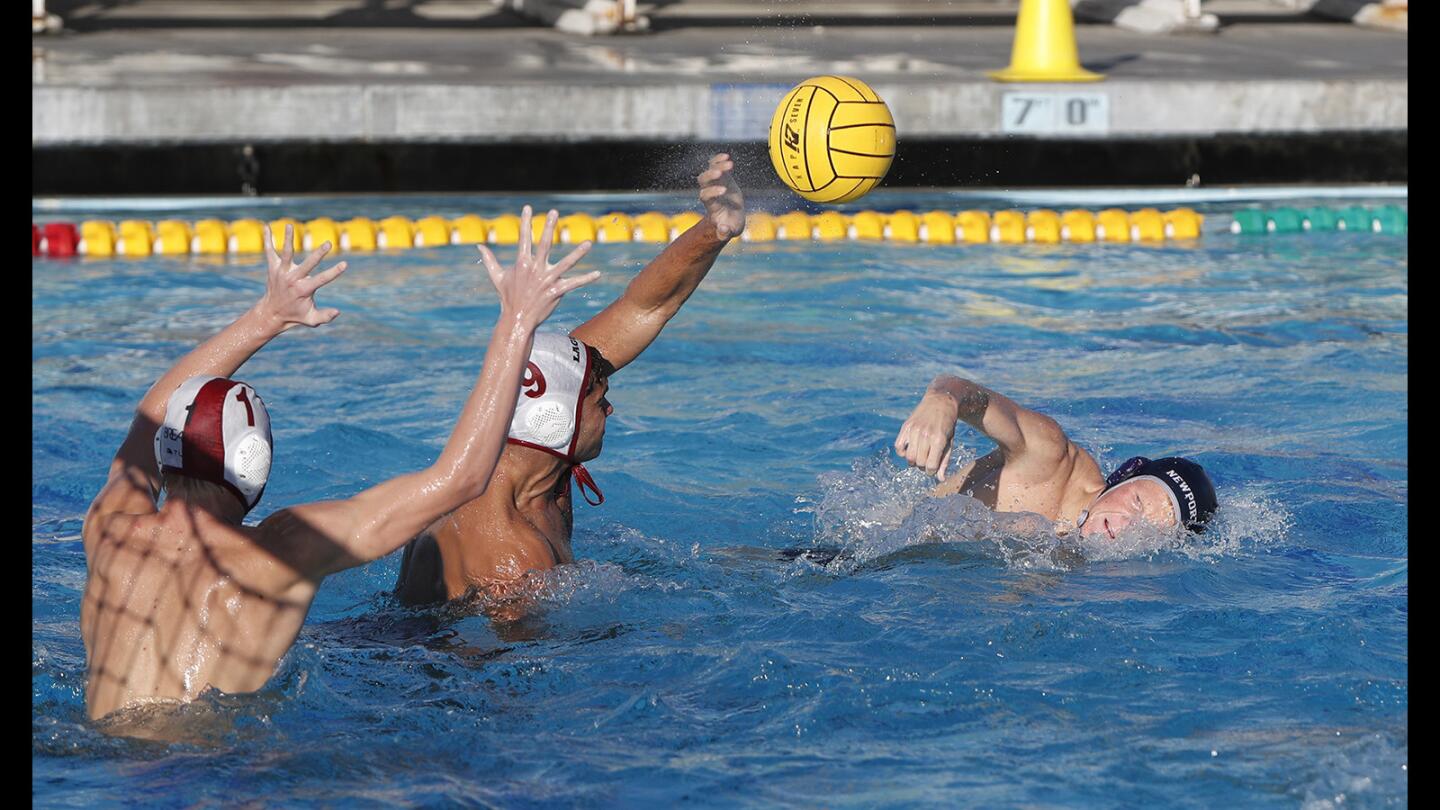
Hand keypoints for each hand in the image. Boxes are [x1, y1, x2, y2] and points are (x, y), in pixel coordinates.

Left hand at [257, 223, 347, 331]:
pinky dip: (267, 239)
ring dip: (288, 239)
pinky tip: (266, 226)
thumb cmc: (295, 315)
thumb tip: (338, 312)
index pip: (322, 279)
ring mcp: (281, 272)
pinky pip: (269, 251)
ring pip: (286, 253)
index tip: (345, 264)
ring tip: (290, 225)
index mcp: (303, 290)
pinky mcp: (273, 268)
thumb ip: (325, 316)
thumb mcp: (312, 320)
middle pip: (307, 264)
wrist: (271, 313)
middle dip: (318, 254)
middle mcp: (292, 279)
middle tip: (328, 243)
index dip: (334, 272)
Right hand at [477, 206, 600, 329]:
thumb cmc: (508, 297)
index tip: (527, 207)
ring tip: (589, 242)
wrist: (517, 319)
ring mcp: (547, 280)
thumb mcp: (496, 277)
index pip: (523, 239)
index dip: (525, 222)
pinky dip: (586, 279)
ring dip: (578, 253)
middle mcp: (536, 269)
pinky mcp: (556, 292)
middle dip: (548, 227)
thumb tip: (479, 246)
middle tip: (554, 212)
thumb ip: (489, 260)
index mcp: (522, 263)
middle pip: (544, 244)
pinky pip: (574, 284)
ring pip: (566, 264)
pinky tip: (597, 274)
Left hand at [698, 153, 744, 239]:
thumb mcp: (730, 231)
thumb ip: (725, 232)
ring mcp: (715, 183)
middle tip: (720, 173)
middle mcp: (710, 192)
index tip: (724, 191)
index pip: (705, 196)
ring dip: (717, 165)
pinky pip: (716, 165)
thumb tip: (723, 230)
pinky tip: (727, 156)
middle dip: (710, 176)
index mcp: (711, 205)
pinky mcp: (722, 178)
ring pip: (710, 170)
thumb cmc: (730, 226)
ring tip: (729, 164)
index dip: (712, 192)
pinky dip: (719, 160)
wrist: (731, 218)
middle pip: (703, 181)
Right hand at [894, 392, 959, 480]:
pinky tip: (909, 450)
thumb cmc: (948, 424)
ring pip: (909, 457)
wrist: (941, 401)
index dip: (932, 471)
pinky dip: (902, 452)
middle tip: (927, 460)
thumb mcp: (950, 442)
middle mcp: (925, 435)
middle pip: (919, 463)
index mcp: (939, 439)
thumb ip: (945, 461)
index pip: (931, 466)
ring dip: (913, 461)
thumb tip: (941, 479)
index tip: (933, 467)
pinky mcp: (906, 427)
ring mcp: (914, 430)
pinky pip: (898, 446)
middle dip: (923, 466)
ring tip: (919, 455)